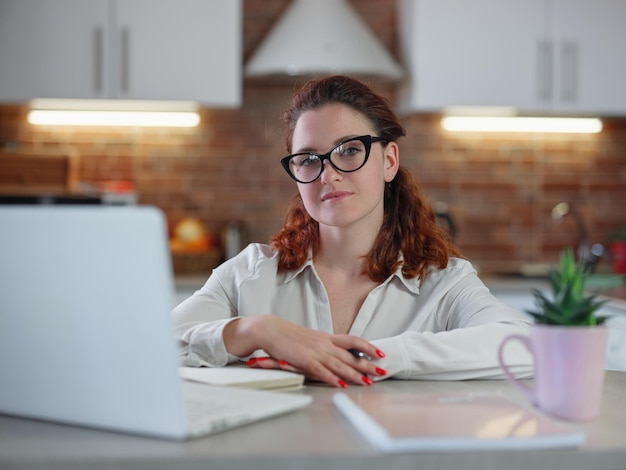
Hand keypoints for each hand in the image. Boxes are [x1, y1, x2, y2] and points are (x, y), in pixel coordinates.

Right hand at [223, 315, 385, 387]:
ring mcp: (314, 351)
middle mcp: (323, 343)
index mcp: (326, 337)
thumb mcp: (310, 338)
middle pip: (350, 354)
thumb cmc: (288, 336)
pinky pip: (321, 371)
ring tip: (367, 382)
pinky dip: (332, 379)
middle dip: (367, 364)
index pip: (352, 340)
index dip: (367, 346)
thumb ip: (323, 346)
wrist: (270, 330)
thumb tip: (336, 353)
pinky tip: (341, 385)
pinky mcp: (304, 360)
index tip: (380, 353)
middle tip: (382, 371)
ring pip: (339, 364)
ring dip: (354, 375)